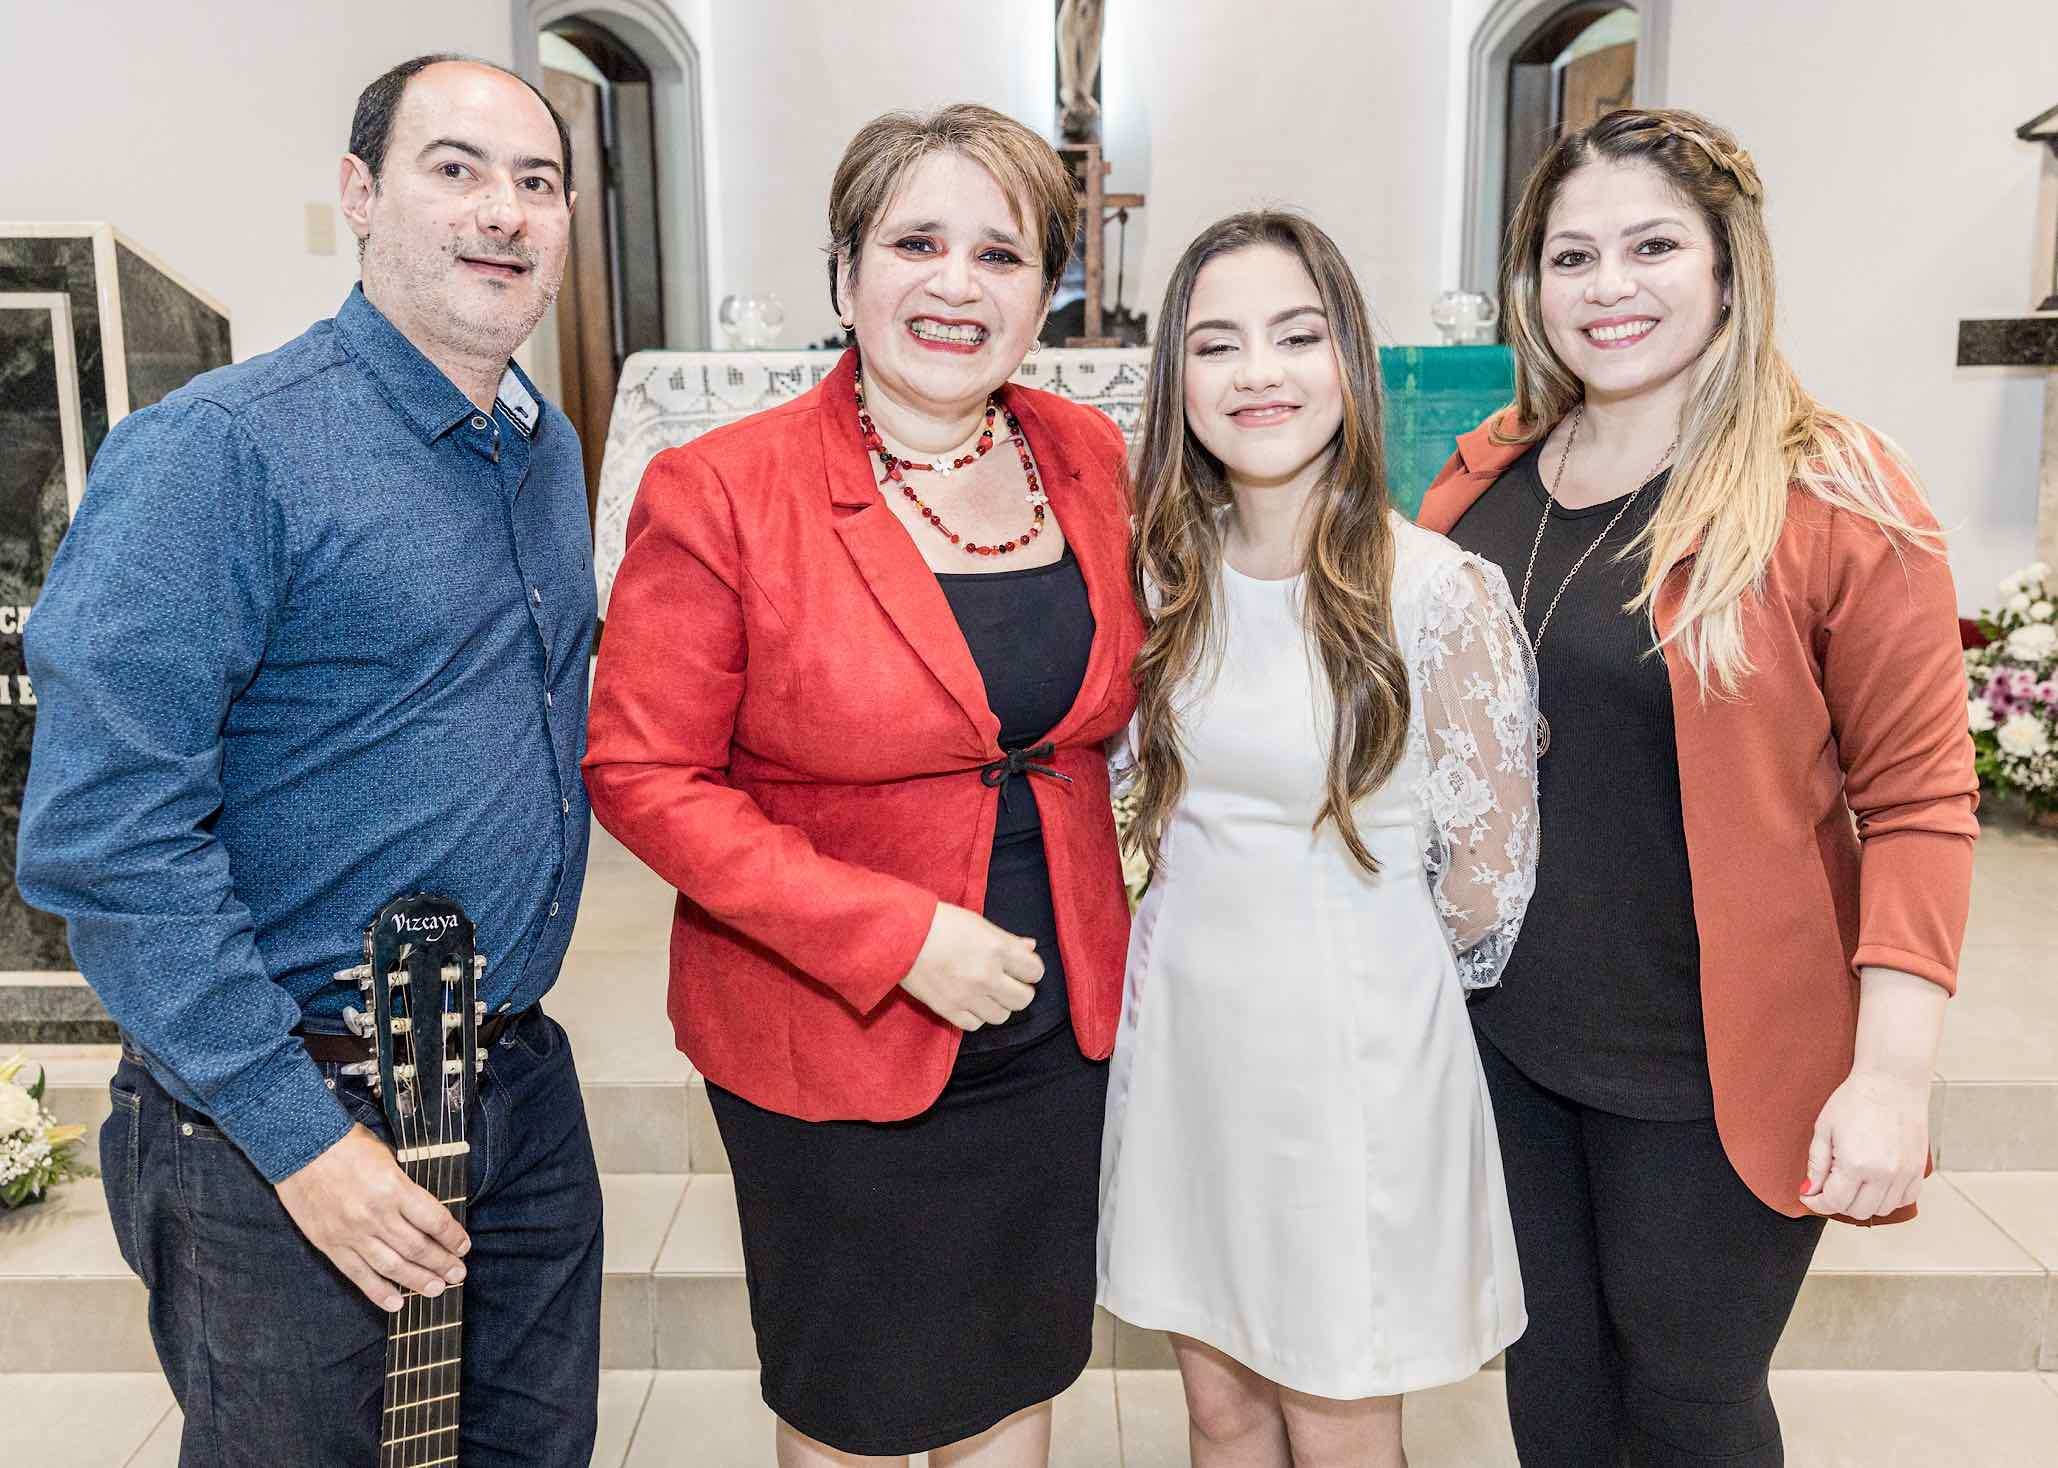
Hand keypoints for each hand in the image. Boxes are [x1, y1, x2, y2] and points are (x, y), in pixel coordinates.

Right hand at [275, 1124, 470, 1310]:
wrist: (298, 1147)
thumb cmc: (346, 1145)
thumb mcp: (386, 1156)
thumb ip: (404, 1185)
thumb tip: (424, 1211)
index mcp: (394, 1188)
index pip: (434, 1221)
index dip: (453, 1237)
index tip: (463, 1246)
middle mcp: (376, 1215)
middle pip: (417, 1248)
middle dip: (442, 1263)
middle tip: (458, 1274)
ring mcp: (352, 1233)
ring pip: (392, 1266)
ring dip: (418, 1281)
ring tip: (437, 1289)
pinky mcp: (331, 1244)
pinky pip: (358, 1275)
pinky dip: (379, 1292)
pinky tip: (397, 1303)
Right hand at [899, 902, 1042, 1030]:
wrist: (901, 935)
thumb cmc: (940, 922)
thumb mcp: (979, 924)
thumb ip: (1007, 939)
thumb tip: (1030, 947)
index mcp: (997, 949)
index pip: (1034, 971)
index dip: (1031, 969)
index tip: (1022, 967)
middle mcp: (987, 976)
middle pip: (1023, 999)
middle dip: (1020, 990)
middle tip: (1009, 983)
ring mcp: (967, 996)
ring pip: (1002, 1016)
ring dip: (999, 1005)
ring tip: (988, 993)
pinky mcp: (948, 1010)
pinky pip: (975, 1024)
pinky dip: (977, 1015)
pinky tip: (971, 1002)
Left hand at [1801, 1068, 1930, 1219]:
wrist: (1892, 1082)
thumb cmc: (1855, 1100)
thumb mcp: (1824, 1129)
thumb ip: (1816, 1164)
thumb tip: (1809, 1190)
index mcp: (1855, 1164)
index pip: (1834, 1202)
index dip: (1817, 1202)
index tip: (1810, 1195)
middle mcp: (1883, 1174)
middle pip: (1858, 1211)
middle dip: (1838, 1202)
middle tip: (1829, 1186)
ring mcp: (1904, 1174)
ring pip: (1883, 1210)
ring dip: (1864, 1202)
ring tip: (1853, 1181)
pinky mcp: (1919, 1169)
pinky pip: (1906, 1199)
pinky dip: (1889, 1198)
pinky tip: (1876, 1182)